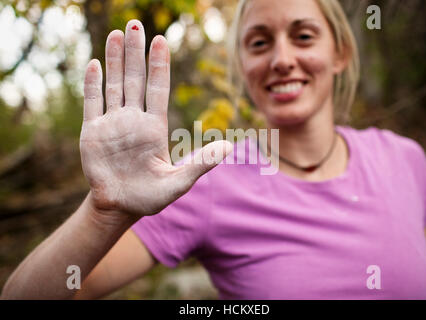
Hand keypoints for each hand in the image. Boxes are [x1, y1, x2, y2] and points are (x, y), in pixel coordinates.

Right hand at [80, 20, 231, 216]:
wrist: (120, 208)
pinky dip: (92, 84)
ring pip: (114, 85)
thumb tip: (228, 147)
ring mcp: (113, 124)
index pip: (158, 89)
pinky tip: (95, 64)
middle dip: (136, 53)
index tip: (161, 40)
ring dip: (115, 60)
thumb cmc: (150, 197)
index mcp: (155, 127)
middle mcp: (134, 120)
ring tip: (117, 35)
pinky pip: (92, 103)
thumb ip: (200, 164)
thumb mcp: (178, 183)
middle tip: (135, 25)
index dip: (159, 65)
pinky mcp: (93, 133)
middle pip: (135, 80)